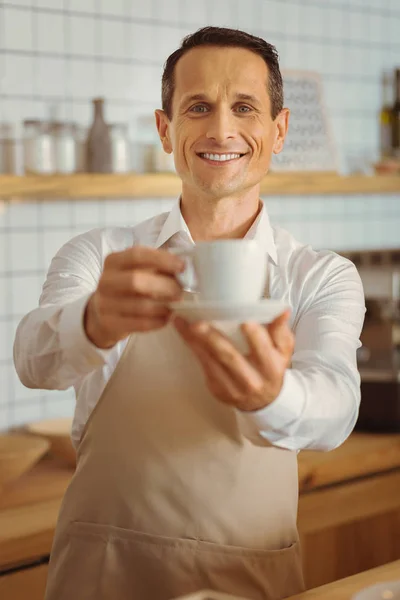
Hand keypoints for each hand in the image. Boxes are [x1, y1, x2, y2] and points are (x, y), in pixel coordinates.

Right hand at [85, 246, 184, 348]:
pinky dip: (157, 322)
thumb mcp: (135, 272)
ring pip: (139, 305)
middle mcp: (106, 280)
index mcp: (114, 261)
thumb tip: (186, 268)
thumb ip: (156, 267)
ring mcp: (105, 303)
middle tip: (180, 292)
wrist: (101, 314)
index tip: (182, 267)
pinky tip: (165, 319)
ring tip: (174, 308)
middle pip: (136, 280)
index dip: (162, 259)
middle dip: (164, 286)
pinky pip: (139, 324)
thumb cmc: (127, 289)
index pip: (137, 254)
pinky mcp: (109, 323)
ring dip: (162, 307)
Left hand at [173, 310, 293, 411]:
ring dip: (195, 341)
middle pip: (230, 357)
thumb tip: (282, 311)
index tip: (244, 321)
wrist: (263, 401)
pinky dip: (193, 348)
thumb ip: (280, 330)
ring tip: (183, 323)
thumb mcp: (283, 350)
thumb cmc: (272, 368)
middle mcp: (251, 380)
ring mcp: (232, 387)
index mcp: (271, 368)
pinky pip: (203, 366)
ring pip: (211, 362)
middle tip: (198, 324)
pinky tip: (184, 333)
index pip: (262, 350)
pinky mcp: (217, 389)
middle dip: (213, 339)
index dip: (254, 336)